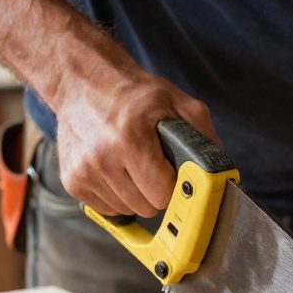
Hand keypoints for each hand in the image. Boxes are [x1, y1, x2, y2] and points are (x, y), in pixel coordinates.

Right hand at [53, 67, 216, 216]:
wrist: (82, 81)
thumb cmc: (134, 94)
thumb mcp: (177, 102)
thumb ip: (202, 137)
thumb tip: (221, 173)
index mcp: (131, 137)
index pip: (164, 194)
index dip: (175, 186)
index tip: (176, 175)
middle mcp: (102, 157)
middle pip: (147, 207)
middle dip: (157, 191)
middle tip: (154, 166)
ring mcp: (84, 171)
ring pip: (128, 210)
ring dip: (137, 194)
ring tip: (133, 164)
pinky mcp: (72, 181)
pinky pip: (108, 208)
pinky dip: (117, 195)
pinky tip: (116, 169)